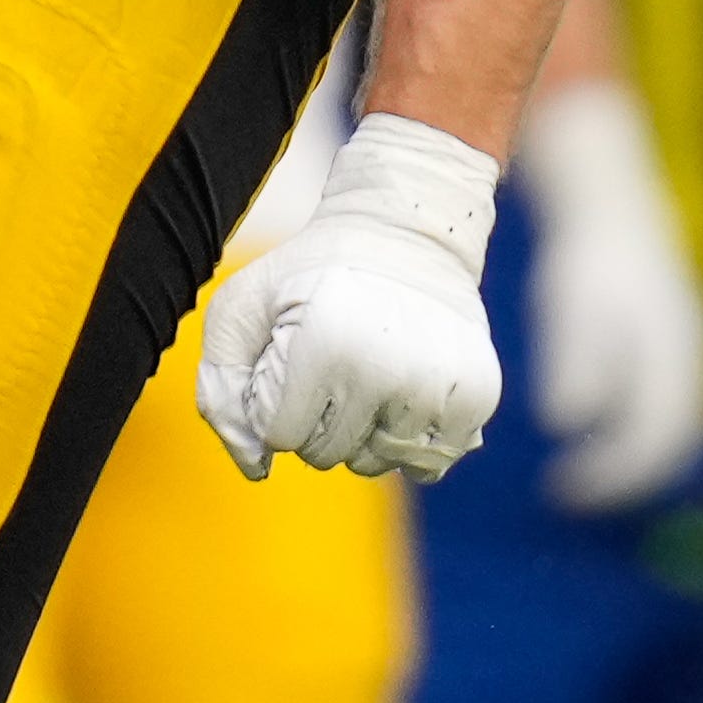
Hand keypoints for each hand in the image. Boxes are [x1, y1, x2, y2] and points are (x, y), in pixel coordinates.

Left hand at [197, 114, 505, 483]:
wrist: (404, 234)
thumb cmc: (308, 276)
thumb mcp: (241, 310)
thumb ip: (223, 393)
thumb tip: (258, 468)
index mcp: (324, 345)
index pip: (279, 436)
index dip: (275, 401)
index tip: (293, 356)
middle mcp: (387, 369)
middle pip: (327, 455)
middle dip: (317, 419)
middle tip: (334, 361)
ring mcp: (439, 385)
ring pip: (378, 464)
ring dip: (364, 433)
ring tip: (370, 372)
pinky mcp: (478, 394)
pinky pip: (431, 465)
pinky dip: (412, 443)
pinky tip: (406, 396)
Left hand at [509, 74, 702, 511]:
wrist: (612, 206)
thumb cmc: (587, 256)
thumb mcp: (570, 307)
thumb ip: (573, 362)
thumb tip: (565, 420)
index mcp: (670, 359)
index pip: (650, 442)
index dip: (608, 476)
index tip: (563, 489)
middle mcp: (691, 364)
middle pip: (670, 445)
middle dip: (621, 476)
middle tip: (568, 492)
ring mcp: (691, 355)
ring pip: (674, 428)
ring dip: (630, 457)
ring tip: (579, 471)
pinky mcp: (679, 348)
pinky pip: (668, 408)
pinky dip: (636, 432)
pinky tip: (595, 429)